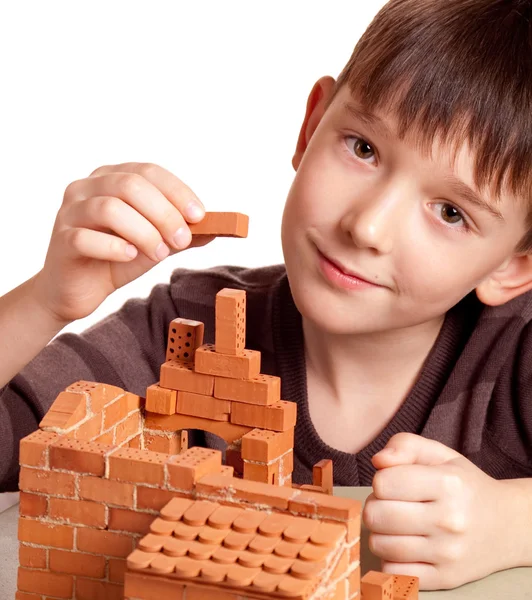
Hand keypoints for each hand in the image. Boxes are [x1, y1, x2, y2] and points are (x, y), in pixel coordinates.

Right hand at [31, 162, 214, 323]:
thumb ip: (180, 234)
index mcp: (111, 178)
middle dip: (164, 213)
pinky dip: (114, 247)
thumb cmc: (116, 259)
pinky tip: (129, 256)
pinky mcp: (61, 241)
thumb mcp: (155, 244)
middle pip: (130, 186)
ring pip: (109, 208)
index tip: (199, 215)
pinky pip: (86, 238)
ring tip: (159, 253)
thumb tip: (216, 227)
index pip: (148, 171)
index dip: (177, 191)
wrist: (77, 289)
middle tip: (182, 240)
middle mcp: (87, 187)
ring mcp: (70, 212)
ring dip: (143, 232)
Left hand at [363, 433, 521, 589]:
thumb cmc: (464, 485)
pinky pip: (393, 572)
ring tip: (396, 525)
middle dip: (375, 506)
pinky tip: (404, 546)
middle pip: (376, 515)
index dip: (381, 481)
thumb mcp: (440, 454)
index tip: (393, 483)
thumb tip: (378, 460)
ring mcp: (447, 553)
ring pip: (380, 545)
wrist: (507, 525)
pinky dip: (390, 559)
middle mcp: (449, 520)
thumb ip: (405, 445)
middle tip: (391, 504)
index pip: (383, 483)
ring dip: (380, 533)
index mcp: (447, 483)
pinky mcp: (445, 579)